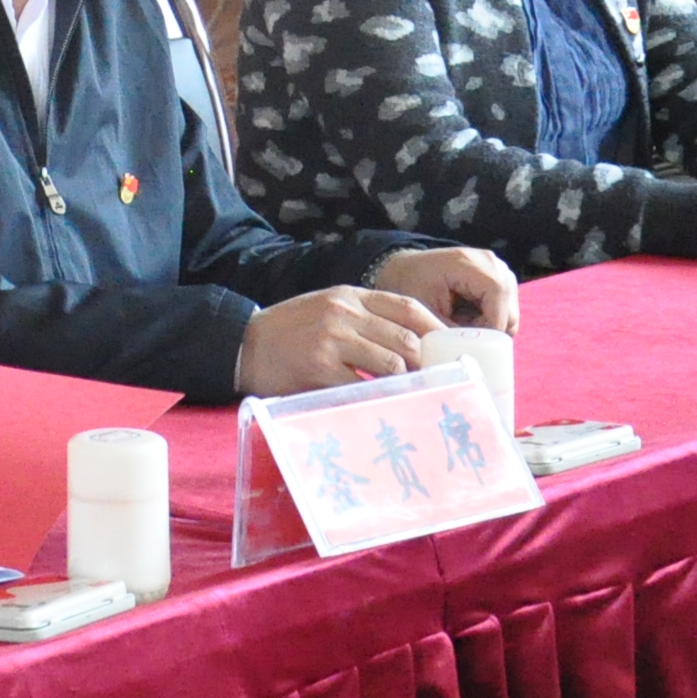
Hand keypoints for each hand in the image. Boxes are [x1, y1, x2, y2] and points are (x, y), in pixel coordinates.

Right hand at [237, 283, 441, 395]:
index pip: (407, 306)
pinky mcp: (321, 367)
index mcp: (350, 295)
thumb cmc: (292, 329)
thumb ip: (365, 318)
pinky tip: (379, 402)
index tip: (449, 348)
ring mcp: (333, 339)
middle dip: (426, 362)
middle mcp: (344, 313)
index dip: (435, 328)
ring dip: (404, 381)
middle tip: (436, 379)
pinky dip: (377, 395)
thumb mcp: (329, 308)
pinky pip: (363, 385)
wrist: (246, 343)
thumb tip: (411, 344)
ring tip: (409, 393)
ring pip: (391, 362)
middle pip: (405, 337)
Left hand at [370, 244, 519, 330]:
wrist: (407, 268)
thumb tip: (468, 354)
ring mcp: (499, 270)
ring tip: (460, 324)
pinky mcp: (502, 281)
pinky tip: (467, 318)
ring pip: (510, 315)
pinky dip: (488, 321)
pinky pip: (506, 313)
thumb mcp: (421, 309)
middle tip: (461, 335)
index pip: (497, 292)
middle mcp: (490, 262)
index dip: (492, 323)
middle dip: (488, 331)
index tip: (474, 343)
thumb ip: (447, 331)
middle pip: (509, 308)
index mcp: (468, 262)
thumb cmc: (410, 285)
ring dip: (488, 327)